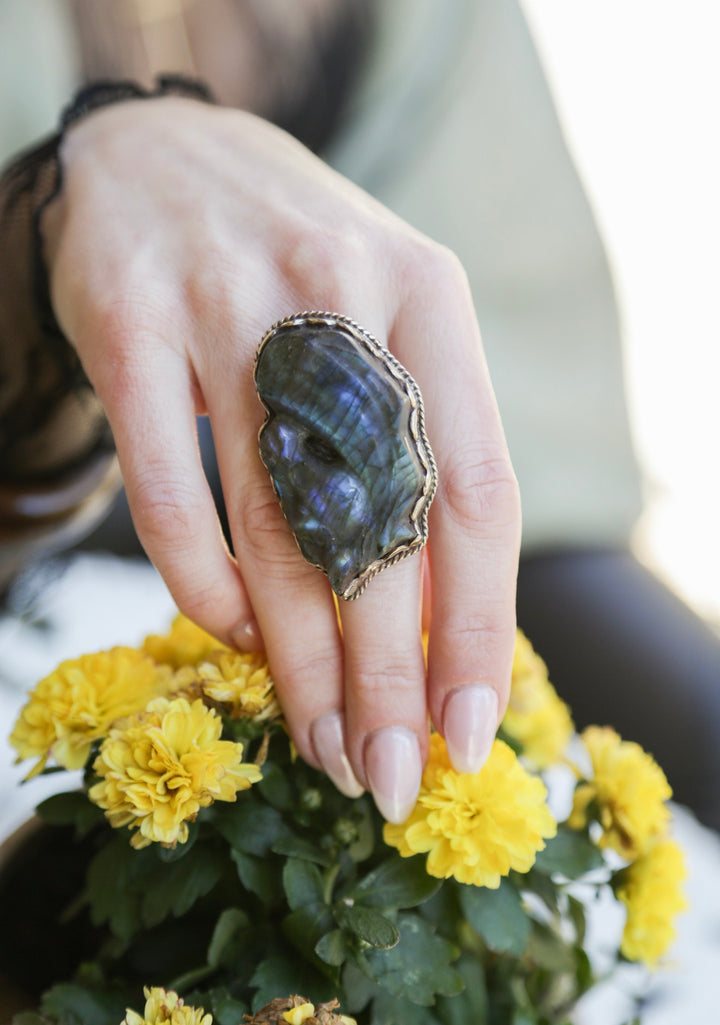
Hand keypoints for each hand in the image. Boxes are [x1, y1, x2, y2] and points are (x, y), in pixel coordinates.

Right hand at [43, 97, 520, 820]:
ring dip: (301, 659)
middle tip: (385, 779)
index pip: (475, 493)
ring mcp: (225, 305)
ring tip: (322, 744)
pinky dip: (202, 586)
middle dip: (387, 677)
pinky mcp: (128, 324)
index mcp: (430, 298)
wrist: (167, 154)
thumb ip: (417, 455)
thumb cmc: (301, 270)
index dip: (477, 627)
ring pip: (274, 527)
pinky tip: (233, 636)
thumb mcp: (388, 328)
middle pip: (375, 530)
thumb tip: (444, 619)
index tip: (466, 732)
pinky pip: (167, 493)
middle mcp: (336, 295)